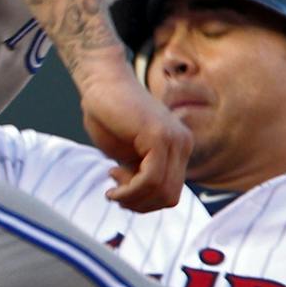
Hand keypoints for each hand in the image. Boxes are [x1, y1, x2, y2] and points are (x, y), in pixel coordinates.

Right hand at [74, 65, 189, 211]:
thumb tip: (140, 198)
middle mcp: (183, 144)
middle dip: (138, 204)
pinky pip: (151, 179)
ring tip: (112, 187)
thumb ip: (139, 174)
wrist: (102, 82)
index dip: (143, 202)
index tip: (119, 190)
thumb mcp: (127, 154)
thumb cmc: (109, 114)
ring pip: (161, 191)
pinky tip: (113, 180)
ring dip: (132, 198)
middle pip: (169, 197)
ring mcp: (175, 140)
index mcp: (178, 148)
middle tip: (115, 193)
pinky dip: (130, 189)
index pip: (170, 193)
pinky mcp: (160, 136)